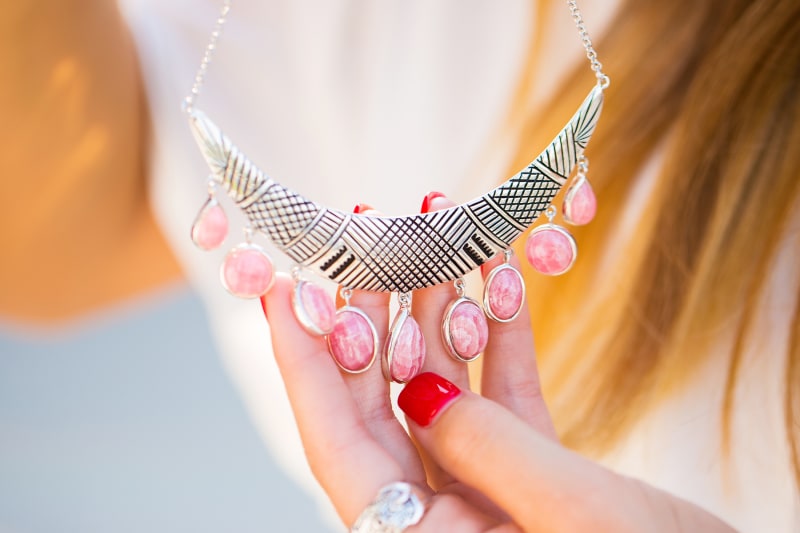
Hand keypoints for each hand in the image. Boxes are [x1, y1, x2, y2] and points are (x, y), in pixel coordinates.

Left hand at [260, 195, 734, 531]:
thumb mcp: (566, 514)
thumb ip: (486, 448)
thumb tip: (418, 387)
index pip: (335, 440)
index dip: (302, 362)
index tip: (282, 289)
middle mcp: (440, 514)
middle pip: (382, 400)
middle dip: (376, 311)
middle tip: (371, 234)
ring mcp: (488, 489)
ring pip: (444, 388)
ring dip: (444, 308)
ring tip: (442, 232)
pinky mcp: (535, 472)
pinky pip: (504, 396)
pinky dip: (501, 339)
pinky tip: (500, 279)